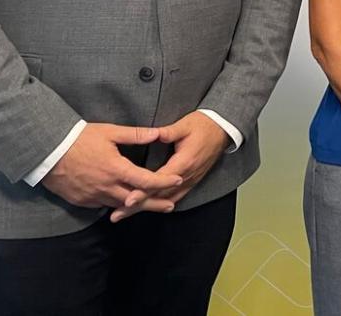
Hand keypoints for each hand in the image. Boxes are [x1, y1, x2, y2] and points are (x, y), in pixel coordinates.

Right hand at [42, 123, 181, 209]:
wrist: (47, 152)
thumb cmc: (79, 138)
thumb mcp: (109, 132)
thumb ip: (135, 134)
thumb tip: (157, 133)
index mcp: (116, 169)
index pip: (146, 180)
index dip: (164, 182)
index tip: (178, 180)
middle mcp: (106, 186)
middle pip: (136, 199)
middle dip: (154, 203)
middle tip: (170, 206)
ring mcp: (93, 196)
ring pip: (120, 205)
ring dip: (136, 207)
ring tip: (151, 206)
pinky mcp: (82, 200)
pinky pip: (104, 205)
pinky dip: (116, 205)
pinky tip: (124, 204)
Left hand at [112, 111, 228, 221]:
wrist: (223, 129)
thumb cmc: (203, 125)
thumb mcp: (185, 125)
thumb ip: (169, 132)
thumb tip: (154, 134)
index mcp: (184, 161)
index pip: (160, 181)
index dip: (144, 191)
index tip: (128, 200)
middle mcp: (187, 175)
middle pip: (160, 195)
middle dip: (139, 206)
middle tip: (118, 214)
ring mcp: (191, 179)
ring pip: (166, 199)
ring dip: (146, 208)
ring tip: (126, 214)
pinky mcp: (192, 180)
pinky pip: (175, 196)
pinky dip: (160, 204)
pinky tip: (149, 209)